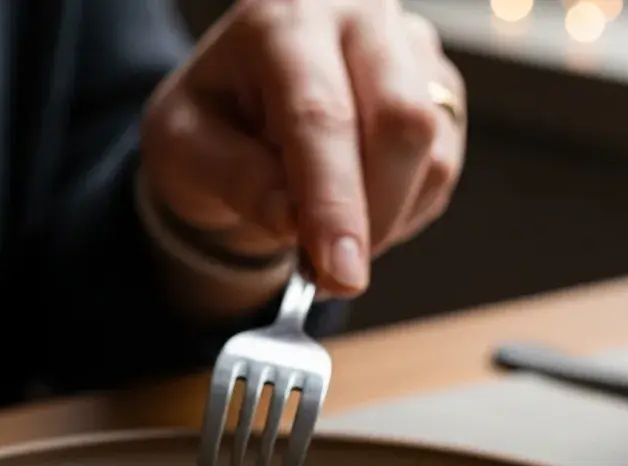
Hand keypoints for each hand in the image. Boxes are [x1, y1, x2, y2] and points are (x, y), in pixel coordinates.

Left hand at [141, 0, 465, 296]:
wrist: (245, 102)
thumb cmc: (211, 122)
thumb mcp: (185, 148)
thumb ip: (234, 178)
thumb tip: (293, 221)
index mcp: (283, 20)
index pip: (320, 115)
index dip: (333, 201)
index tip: (340, 271)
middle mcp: (358, 18)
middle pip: (401, 121)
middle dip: (374, 217)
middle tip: (335, 278)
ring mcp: (409, 49)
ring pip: (433, 151)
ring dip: (386, 221)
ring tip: (328, 240)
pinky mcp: (439, 88)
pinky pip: (443, 168)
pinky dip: (402, 212)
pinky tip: (358, 213)